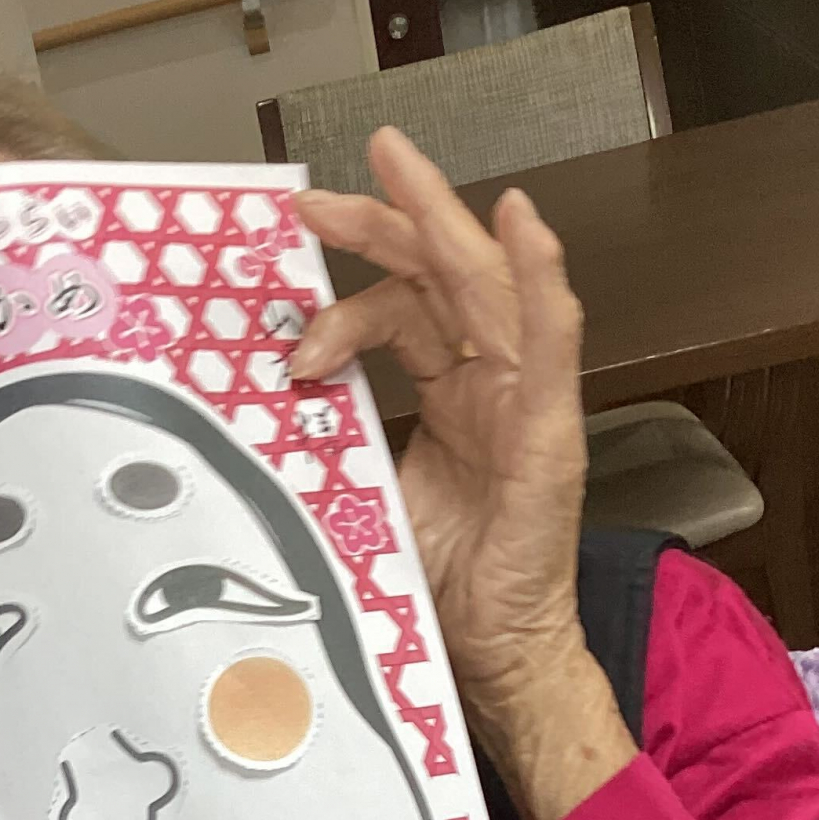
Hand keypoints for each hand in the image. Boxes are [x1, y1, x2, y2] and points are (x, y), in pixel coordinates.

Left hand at [292, 130, 588, 692]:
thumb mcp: (366, 497)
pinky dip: (541, 276)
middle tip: (315, 195)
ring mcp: (527, 400)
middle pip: (439, 277)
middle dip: (380, 223)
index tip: (285, 285)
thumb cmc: (442, 585)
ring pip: (485, 286)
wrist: (493, 653)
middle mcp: (493, 382)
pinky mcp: (553, 432)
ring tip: (395, 166)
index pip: (401, 311)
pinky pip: (554, 340)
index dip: (344, 292)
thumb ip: (335, 443)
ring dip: (440, 220)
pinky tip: (520, 222)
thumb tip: (264, 411)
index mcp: (454, 394)